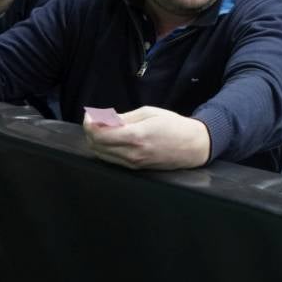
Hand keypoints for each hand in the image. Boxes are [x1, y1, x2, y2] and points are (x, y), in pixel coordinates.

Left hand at [82, 105, 211, 168]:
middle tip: (94, 119)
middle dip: (90, 131)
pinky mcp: (135, 168)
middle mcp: (132, 154)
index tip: (90, 114)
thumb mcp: (148, 113)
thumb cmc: (173, 125)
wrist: (192, 146)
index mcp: (135, 137)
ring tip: (103, 128)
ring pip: (102, 154)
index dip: (89, 124)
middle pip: (96, 146)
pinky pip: (112, 160)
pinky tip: (112, 138)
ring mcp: (133, 164)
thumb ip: (123, 118)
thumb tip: (103, 119)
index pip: (99, 134)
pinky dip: (106, 148)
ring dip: (97, 141)